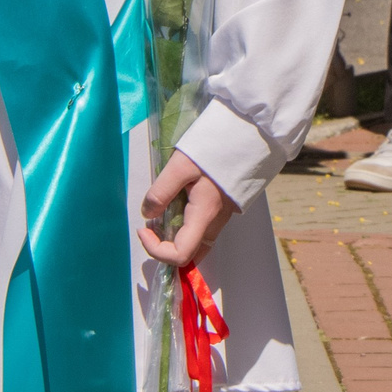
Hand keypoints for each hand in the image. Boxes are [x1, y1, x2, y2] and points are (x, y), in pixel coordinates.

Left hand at [140, 151, 239, 267]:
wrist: (248, 136)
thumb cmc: (215, 150)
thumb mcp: (181, 166)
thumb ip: (161, 191)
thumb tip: (148, 214)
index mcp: (204, 215)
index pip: (180, 255)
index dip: (155, 249)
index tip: (143, 228)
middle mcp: (215, 222)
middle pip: (190, 255)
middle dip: (165, 249)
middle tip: (151, 227)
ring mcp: (222, 216)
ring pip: (197, 243)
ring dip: (175, 239)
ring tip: (161, 216)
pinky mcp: (224, 207)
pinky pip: (203, 230)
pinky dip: (185, 228)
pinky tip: (176, 206)